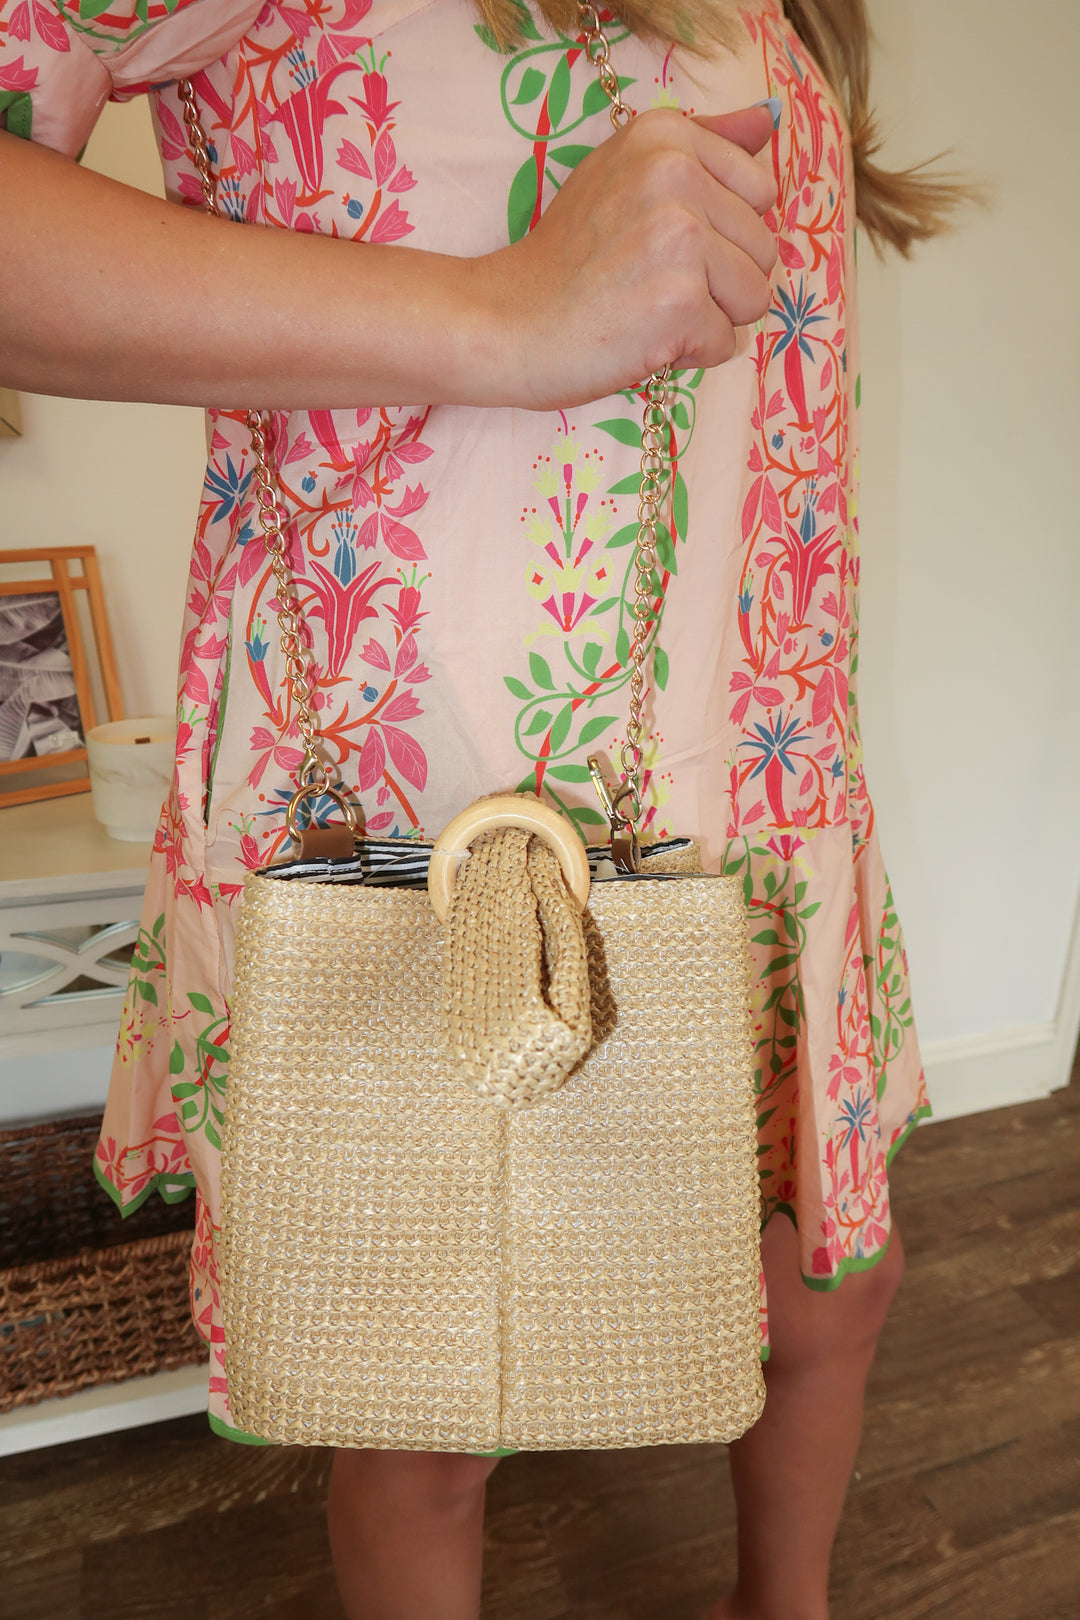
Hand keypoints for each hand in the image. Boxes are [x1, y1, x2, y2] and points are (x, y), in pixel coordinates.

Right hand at [477, 103, 777, 409]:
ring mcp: (680, 238)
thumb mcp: (623, 173)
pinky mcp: (681, 302)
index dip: (721, 233)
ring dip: (710, 319)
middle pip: (763, 249)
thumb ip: (703, 144)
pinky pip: (727, 344)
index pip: (760, 193)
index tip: (660, 245)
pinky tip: (642, 338)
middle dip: (718, 281)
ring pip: (753, 297)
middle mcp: (676, 174)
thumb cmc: (565, 261)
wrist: (505, 322)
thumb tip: (767, 121)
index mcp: (666, 136)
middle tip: (649, 283)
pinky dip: (689, 355)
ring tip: (650, 310)